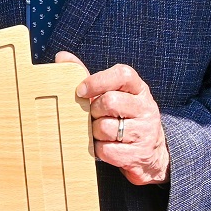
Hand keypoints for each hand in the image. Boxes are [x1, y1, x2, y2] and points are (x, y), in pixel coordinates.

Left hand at [56, 56, 168, 185]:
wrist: (148, 152)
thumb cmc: (123, 117)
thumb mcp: (113, 95)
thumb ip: (89, 78)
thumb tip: (62, 57)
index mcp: (139, 88)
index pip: (122, 75)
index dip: (98, 81)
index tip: (80, 91)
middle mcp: (146, 107)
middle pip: (110, 101)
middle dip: (93, 111)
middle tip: (93, 116)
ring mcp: (145, 131)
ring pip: (106, 127)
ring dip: (94, 132)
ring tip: (100, 132)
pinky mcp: (138, 153)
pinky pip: (107, 150)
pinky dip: (98, 149)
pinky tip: (103, 146)